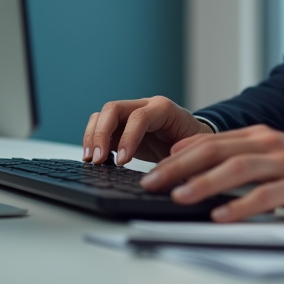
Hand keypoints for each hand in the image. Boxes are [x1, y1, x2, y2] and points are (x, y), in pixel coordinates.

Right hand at [82, 95, 212, 164]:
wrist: (193, 140)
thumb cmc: (193, 145)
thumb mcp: (190, 152)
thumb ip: (176, 161)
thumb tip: (163, 177)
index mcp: (164, 109)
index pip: (140, 117)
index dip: (128, 138)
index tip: (122, 161)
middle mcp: (144, 106)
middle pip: (114, 108)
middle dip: (101, 133)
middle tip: (97, 159)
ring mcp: (130, 114)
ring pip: (103, 115)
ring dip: (92, 136)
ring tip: (90, 159)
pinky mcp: (121, 126)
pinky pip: (100, 126)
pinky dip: (92, 140)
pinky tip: (92, 157)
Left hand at [140, 124, 283, 221]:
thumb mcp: (270, 153)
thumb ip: (235, 153)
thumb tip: (189, 157)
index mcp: (257, 135)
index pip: (209, 141)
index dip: (178, 156)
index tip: (152, 170)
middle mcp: (268, 144)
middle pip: (216, 151)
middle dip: (179, 167)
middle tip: (152, 181)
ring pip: (236, 170)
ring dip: (203, 183)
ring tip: (179, 196)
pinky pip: (265, 195)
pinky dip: (240, 206)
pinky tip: (221, 216)